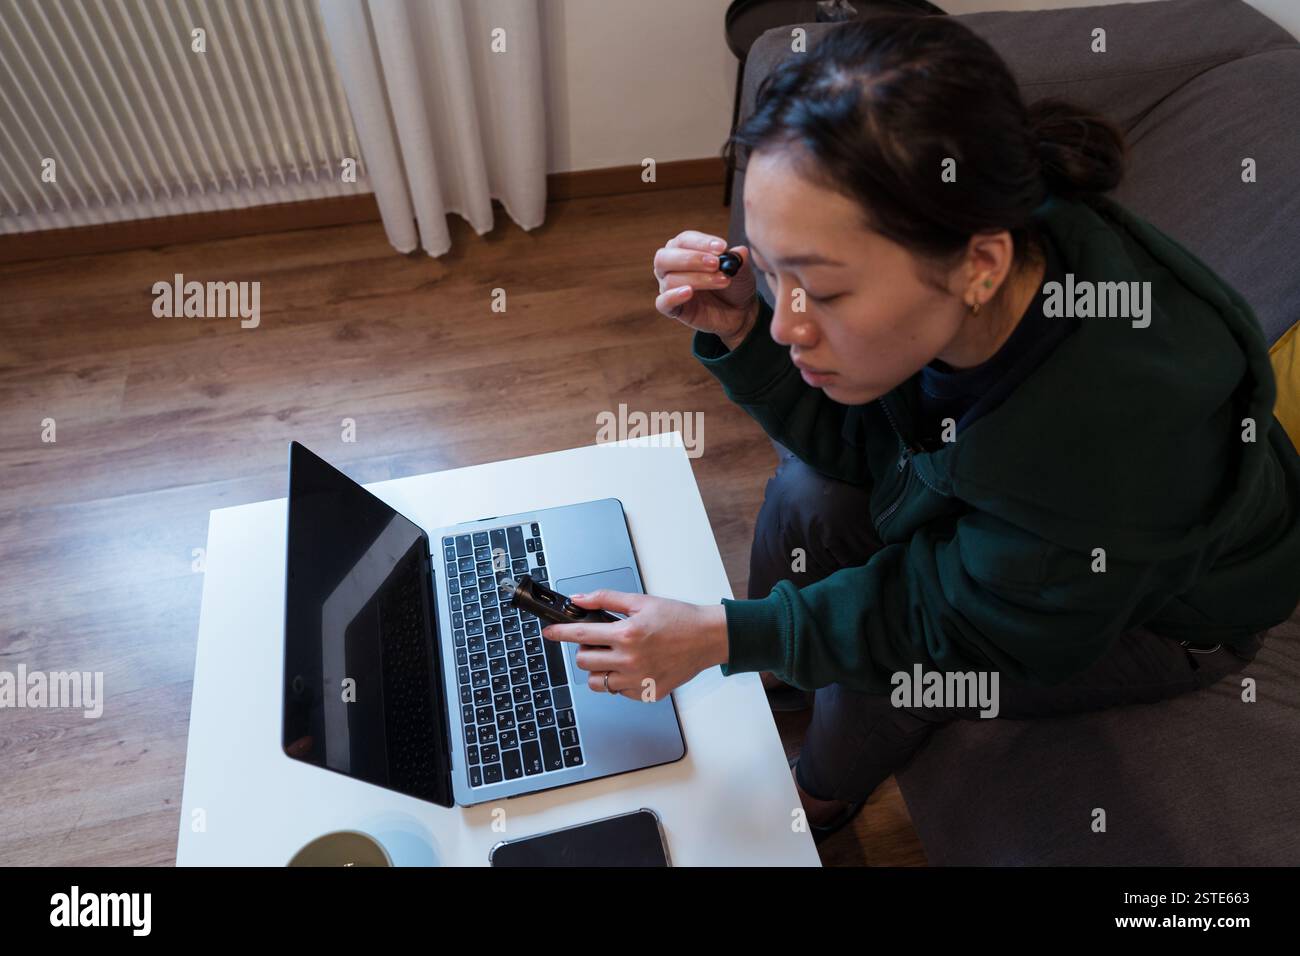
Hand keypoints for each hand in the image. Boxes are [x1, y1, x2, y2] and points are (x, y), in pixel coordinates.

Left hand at [541, 589, 728, 701]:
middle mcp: (630, 660)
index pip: (580, 635)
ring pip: (597, 682)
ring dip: (599, 668)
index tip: (549, 633)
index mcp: (627, 634)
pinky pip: (618, 691)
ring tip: (615, 656)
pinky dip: (619, 680)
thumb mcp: (640, 601)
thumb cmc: (679, 619)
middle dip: (585, 649)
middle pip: (583, 661)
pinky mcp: (646, 693)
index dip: (559, 633)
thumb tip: (579, 599)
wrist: (707, 638)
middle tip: (601, 641)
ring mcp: (638, 680)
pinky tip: (633, 666)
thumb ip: (606, 599)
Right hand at [653, 230, 758, 349]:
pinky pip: (662, 303)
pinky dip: (673, 296)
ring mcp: (669, 288)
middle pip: (665, 257)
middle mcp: (670, 266)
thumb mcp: (740, 269)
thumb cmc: (734, 283)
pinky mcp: (672, 309)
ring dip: (698, 279)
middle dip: (692, 259)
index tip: (722, 247)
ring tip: (723, 281)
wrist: (740, 311)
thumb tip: (740, 251)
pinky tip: (689, 292)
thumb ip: (738, 259)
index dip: (701, 242)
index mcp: (683, 249)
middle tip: (716, 264)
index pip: (684, 240)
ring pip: (671, 280)